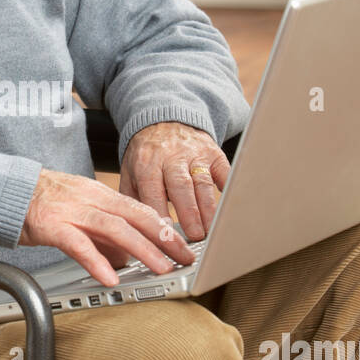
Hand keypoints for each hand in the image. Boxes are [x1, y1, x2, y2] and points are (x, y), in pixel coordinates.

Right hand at [18, 168, 197, 288]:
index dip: (165, 227)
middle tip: (184, 258)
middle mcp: (90, 199)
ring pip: (115, 228)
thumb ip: (103, 236)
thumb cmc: (40, 202)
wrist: (3, 189)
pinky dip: (97, 261)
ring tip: (160, 268)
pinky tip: (110, 277)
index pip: (140, 209)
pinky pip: (78, 244)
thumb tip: (126, 258)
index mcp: (99, 194)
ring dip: (142, 249)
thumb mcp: (79, 213)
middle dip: (164, 238)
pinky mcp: (51, 225)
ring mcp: (71, 211)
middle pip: (135, 216)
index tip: (184, 245)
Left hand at [119, 121, 228, 241]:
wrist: (164, 121)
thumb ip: (132, 199)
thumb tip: (137, 231)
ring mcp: (194, 154)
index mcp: (146, 163)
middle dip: (190, 214)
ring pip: (203, 183)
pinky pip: (224, 171)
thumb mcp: (129, 173)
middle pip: (181, 186)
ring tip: (212, 230)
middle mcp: (171, 156)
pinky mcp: (213, 153)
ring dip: (209, 209)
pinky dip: (228, 188)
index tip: (167, 237)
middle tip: (196, 237)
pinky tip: (229, 207)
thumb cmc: (146, 155)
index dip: (160, 214)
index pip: (152, 190)